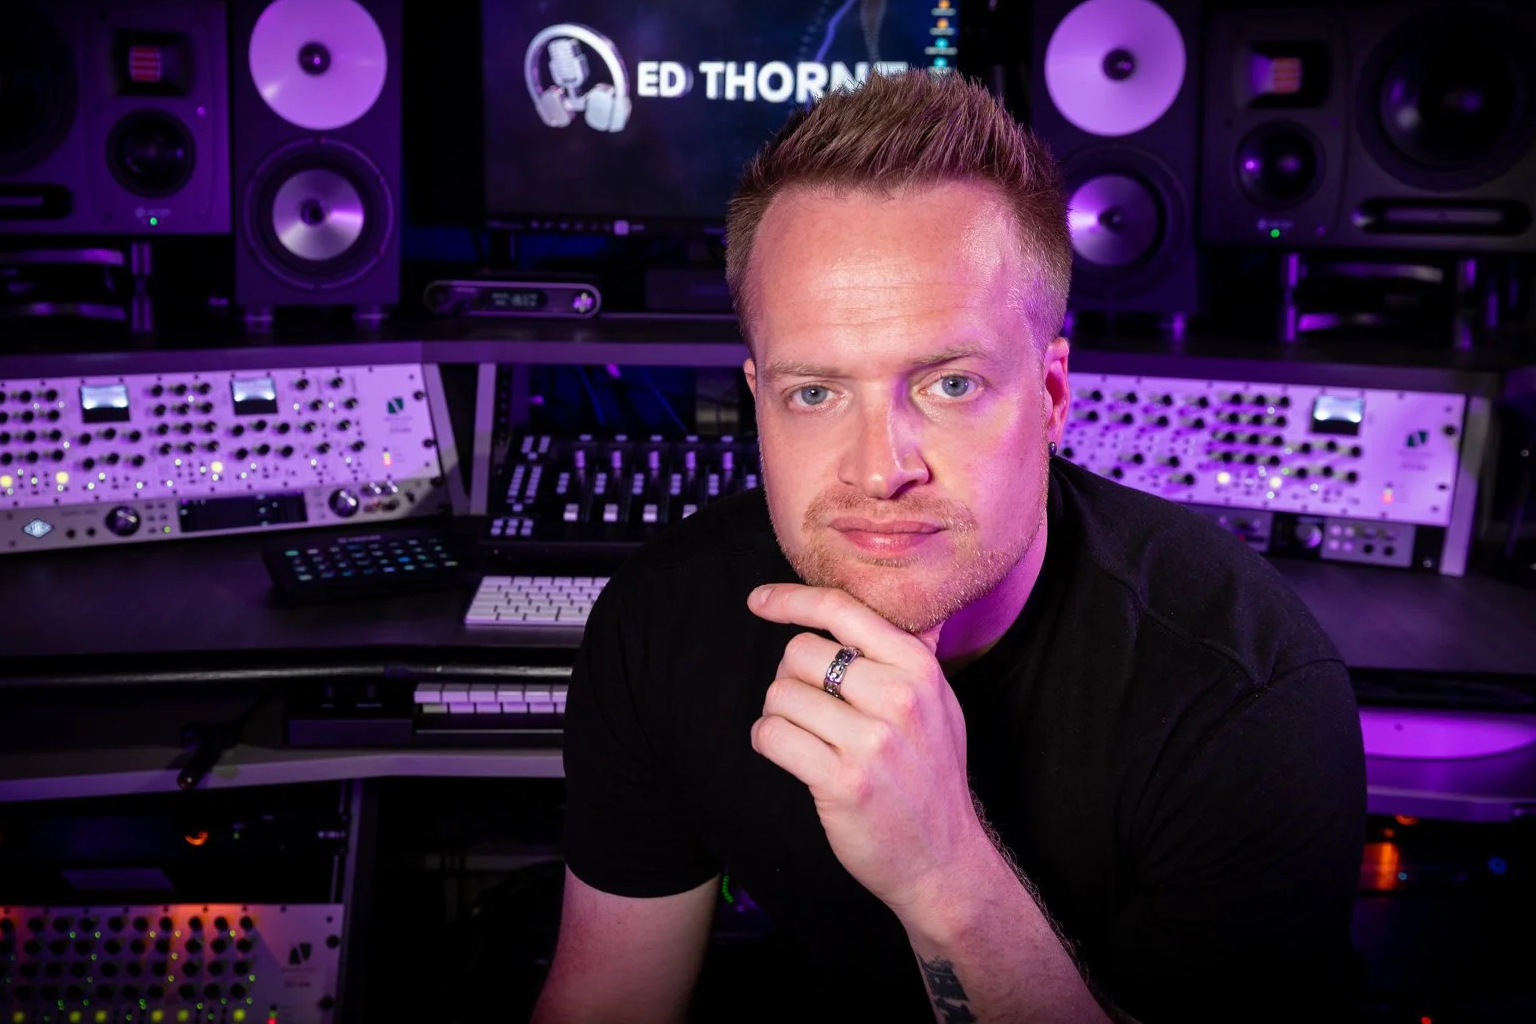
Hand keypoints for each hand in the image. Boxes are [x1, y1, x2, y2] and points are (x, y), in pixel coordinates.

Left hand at [747, 583, 989, 912]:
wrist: (944, 860)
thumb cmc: (932, 777)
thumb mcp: (940, 704)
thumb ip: (912, 655)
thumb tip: (894, 605)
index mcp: (919, 668)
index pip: (841, 609)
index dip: (790, 600)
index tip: (758, 601)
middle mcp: (898, 697)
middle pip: (800, 652)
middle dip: (792, 678)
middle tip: (811, 709)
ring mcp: (871, 740)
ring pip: (780, 694)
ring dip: (780, 715)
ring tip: (808, 738)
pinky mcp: (842, 781)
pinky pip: (771, 736)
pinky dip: (769, 742)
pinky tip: (793, 755)